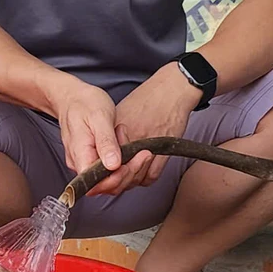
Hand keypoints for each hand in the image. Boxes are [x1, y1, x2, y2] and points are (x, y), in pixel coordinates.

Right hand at [49, 77, 142, 196]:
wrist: (73, 97)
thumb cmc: (84, 103)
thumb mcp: (98, 117)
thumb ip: (105, 142)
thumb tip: (112, 165)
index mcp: (79, 155)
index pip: (96, 183)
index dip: (116, 179)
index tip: (132, 163)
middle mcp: (80, 164)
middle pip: (106, 185)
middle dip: (129, 172)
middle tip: (144, 153)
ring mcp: (86, 163)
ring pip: (111, 179)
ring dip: (129, 166)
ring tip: (135, 145)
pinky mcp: (94, 160)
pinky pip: (110, 171)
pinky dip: (124, 162)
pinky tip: (129, 147)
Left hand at [100, 64, 197, 196]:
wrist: (170, 90)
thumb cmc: (147, 100)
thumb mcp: (121, 113)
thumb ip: (110, 135)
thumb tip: (101, 154)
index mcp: (113, 132)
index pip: (102, 165)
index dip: (102, 177)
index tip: (105, 179)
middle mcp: (128, 141)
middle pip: (118, 175)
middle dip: (119, 181)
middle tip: (120, 177)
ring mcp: (145, 147)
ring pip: (135, 179)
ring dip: (134, 179)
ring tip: (134, 169)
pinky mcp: (162, 151)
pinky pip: (151, 176)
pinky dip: (148, 177)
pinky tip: (146, 169)